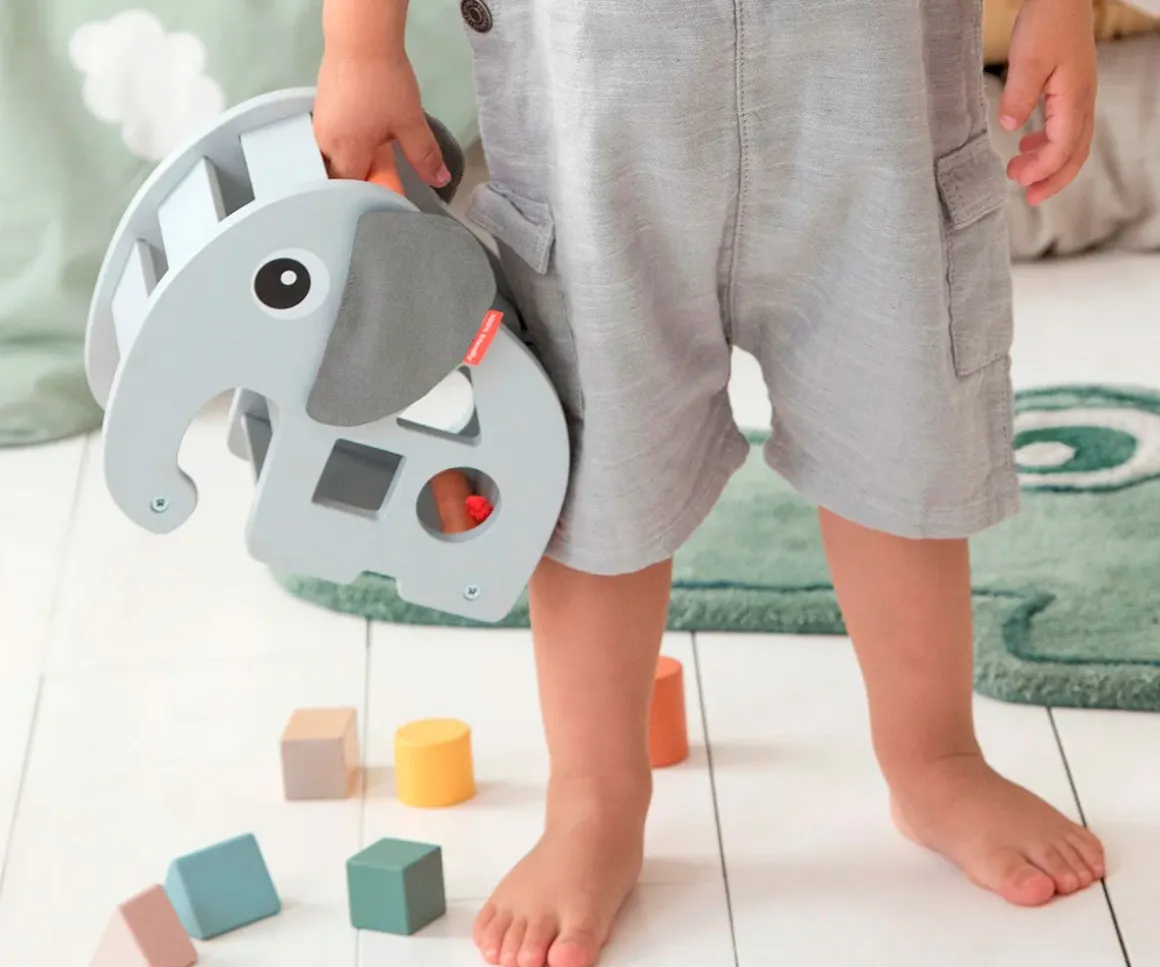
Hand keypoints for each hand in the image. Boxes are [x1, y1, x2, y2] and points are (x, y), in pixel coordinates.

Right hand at [314, 50, 448, 185]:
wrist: (360, 38)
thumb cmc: (385, 83)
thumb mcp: (410, 122)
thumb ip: (424, 156)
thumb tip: (440, 181)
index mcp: (345, 151)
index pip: (350, 190)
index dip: (369, 194)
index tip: (389, 191)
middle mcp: (325, 142)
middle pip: (340, 174)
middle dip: (362, 177)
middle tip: (386, 171)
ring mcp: (321, 123)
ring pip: (337, 155)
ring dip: (356, 157)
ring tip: (380, 148)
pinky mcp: (323, 107)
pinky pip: (334, 136)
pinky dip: (350, 141)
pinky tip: (368, 128)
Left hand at [999, 0, 1097, 205]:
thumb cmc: (1047, 21)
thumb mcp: (1027, 59)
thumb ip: (1019, 95)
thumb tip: (1010, 126)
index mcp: (1074, 97)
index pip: (1062, 147)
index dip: (1042, 169)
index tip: (1017, 180)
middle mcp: (1083, 100)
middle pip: (1076, 153)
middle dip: (1054, 179)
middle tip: (1029, 197)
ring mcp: (1080, 94)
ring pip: (1073, 142)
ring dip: (1050, 163)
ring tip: (1021, 172)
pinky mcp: (1071, 88)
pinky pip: (1066, 127)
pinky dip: (1049, 143)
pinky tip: (1027, 145)